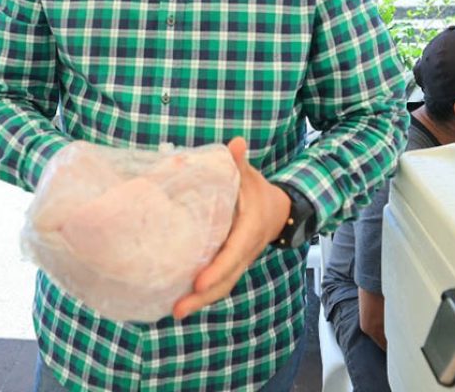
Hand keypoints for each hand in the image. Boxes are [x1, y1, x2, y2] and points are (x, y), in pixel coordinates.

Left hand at [172, 137, 290, 319]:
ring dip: (200, 301)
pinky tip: (180, 301)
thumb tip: (236, 143)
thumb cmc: (257, 191)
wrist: (279, 210)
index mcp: (249, 230)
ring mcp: (239, 262)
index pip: (233, 254)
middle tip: (177, 309)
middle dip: (202, 296)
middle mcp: (245, 252)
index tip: (197, 281)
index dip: (216, 269)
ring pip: (222, 287)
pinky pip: (219, 284)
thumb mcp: (250, 176)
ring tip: (174, 311)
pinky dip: (203, 295)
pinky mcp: (232, 266)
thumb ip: (239, 163)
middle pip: (225, 280)